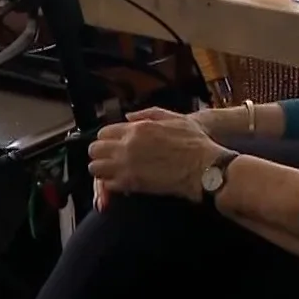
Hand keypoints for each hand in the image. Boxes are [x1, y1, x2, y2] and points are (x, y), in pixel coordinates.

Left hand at [87, 107, 224, 202]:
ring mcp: (126, 165)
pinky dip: (112, 185)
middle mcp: (127, 145)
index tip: (114, 145)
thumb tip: (128, 117)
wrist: (204, 167)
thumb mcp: (176, 118)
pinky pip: (107, 184)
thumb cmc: (195, 143)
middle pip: (94, 150)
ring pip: (95, 168)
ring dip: (103, 170)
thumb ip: (149, 114)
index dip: (107, 139)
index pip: (103, 132)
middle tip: (111, 159)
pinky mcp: (130, 183)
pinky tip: (123, 183)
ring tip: (114, 172)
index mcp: (138, 128)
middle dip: (100, 154)